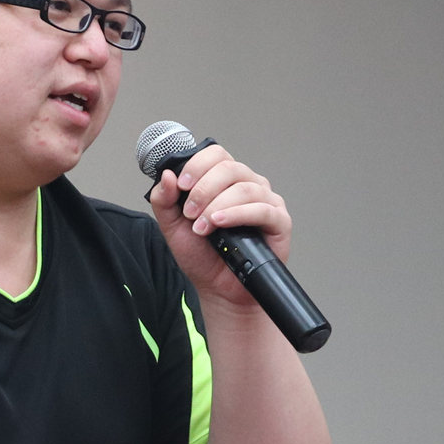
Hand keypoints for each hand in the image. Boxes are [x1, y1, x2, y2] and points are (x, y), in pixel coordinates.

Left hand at [145, 143, 292, 309]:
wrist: (218, 289)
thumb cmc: (202, 256)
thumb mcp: (172, 227)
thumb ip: (164, 200)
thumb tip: (167, 175)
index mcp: (224, 180)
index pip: (216, 154)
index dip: (197, 165)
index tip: (182, 185)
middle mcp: (248, 185)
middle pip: (229, 168)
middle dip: (203, 189)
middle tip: (190, 213)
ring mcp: (266, 201)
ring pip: (244, 188)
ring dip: (217, 206)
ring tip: (202, 226)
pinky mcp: (279, 221)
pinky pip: (262, 209)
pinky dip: (238, 214)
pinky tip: (220, 223)